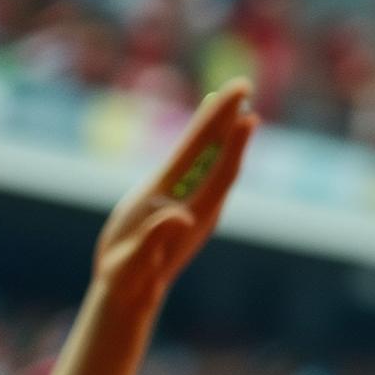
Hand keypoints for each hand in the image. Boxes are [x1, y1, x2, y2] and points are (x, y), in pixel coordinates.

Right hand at [93, 79, 257, 303]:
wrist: (130, 290)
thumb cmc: (127, 277)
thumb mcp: (133, 263)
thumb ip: (154, 239)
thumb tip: (179, 217)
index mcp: (187, 210)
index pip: (216, 170)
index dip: (231, 141)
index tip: (247, 113)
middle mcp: (197, 200)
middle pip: (218, 154)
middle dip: (229, 119)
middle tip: (244, 84)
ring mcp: (192, 199)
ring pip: (211, 155)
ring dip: (221, 124)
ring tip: (235, 94)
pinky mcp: (182, 198)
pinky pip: (198, 162)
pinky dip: (206, 139)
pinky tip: (212, 122)